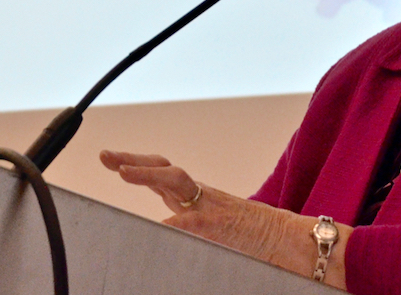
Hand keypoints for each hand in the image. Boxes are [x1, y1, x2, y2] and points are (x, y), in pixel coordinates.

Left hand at [99, 150, 349, 289]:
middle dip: (134, 161)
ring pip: (176, 180)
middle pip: (165, 170)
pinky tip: (156, 221)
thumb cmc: (257, 243)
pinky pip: (190, 219)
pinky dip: (172, 220)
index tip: (114, 161)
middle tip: (106, 156)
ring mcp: (211, 209)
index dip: (139, 166)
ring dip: (148, 173)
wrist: (294, 244)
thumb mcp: (218, 231)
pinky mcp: (219, 225)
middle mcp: (204, 198)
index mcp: (201, 200)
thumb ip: (190, 226)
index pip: (165, 176)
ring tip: (123, 171)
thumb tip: (164, 231)